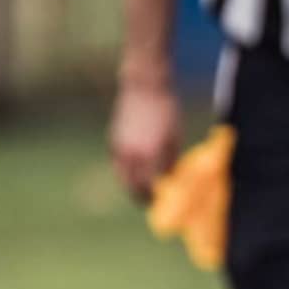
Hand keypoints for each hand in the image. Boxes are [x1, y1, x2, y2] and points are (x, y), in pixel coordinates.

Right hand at [109, 73, 181, 202]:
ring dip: (133, 186)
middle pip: (134, 187)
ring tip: (145, 190)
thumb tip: (170, 179)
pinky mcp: (113, 141)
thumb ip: (171, 160)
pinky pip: (118, 164)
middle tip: (153, 202)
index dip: (157, 198)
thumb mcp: (175, 137)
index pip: (152, 186)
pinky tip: (136, 172)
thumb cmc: (167, 111)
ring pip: (123, 177)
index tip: (165, 202)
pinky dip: (126, 172)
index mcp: (151, 154)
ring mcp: (120, 147)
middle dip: (143, 197)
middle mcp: (133, 154)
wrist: (144, 86)